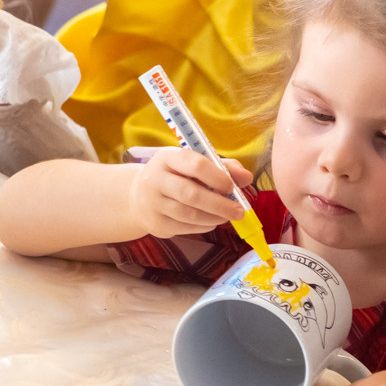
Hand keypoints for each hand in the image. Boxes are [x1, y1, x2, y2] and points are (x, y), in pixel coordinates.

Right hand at [125, 146, 253, 238]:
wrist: (139, 196)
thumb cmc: (176, 176)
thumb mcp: (194, 165)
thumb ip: (223, 167)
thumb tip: (247, 177)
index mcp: (167, 158)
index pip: (195, 164)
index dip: (218, 177)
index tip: (231, 187)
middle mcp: (155, 179)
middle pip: (191, 193)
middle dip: (219, 204)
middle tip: (238, 212)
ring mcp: (152, 203)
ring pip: (189, 214)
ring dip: (214, 217)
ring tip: (226, 217)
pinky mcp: (155, 223)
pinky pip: (185, 228)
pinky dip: (203, 226)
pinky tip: (210, 221)